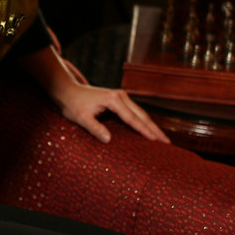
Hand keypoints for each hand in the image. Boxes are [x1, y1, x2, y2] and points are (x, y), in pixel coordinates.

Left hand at [51, 80, 169, 144]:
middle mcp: (121, 96)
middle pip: (142, 115)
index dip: (144, 130)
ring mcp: (122, 97)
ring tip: (162, 139)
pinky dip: (143, 122)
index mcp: (113, 99)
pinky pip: (135, 112)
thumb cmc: (73, 105)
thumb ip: (94, 128)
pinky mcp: (120, 100)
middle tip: (166, 142)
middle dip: (154, 129)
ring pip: (140, 113)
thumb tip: (108, 140)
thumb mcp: (81, 118)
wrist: (68, 91)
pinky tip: (149, 131)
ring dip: (151, 126)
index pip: (132, 118)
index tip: (155, 140)